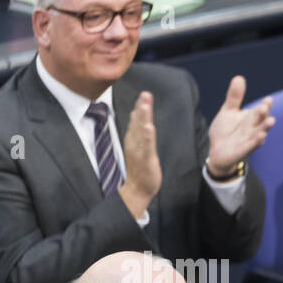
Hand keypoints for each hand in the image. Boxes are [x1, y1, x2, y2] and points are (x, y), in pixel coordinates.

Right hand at [119, 91, 160, 217]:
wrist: (137, 188)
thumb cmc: (139, 167)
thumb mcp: (138, 145)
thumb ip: (137, 130)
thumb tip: (136, 115)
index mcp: (133, 138)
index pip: (137, 120)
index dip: (140, 107)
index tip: (145, 94)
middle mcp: (134, 142)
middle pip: (138, 122)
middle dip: (142, 107)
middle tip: (145, 94)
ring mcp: (139, 150)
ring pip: (141, 132)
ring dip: (143, 118)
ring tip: (145, 105)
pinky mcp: (145, 159)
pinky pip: (146, 146)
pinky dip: (147, 136)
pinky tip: (149, 127)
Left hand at [207, 76, 275, 175]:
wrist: (217, 151)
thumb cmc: (225, 131)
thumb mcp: (228, 111)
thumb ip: (235, 97)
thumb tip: (239, 77)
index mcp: (250, 119)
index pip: (259, 111)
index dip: (264, 105)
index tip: (268, 99)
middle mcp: (252, 129)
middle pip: (260, 120)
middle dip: (264, 114)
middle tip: (266, 106)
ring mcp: (249, 140)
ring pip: (259, 133)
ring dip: (265, 128)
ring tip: (271, 121)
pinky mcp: (243, 150)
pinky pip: (251, 146)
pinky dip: (256, 142)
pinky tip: (261, 136)